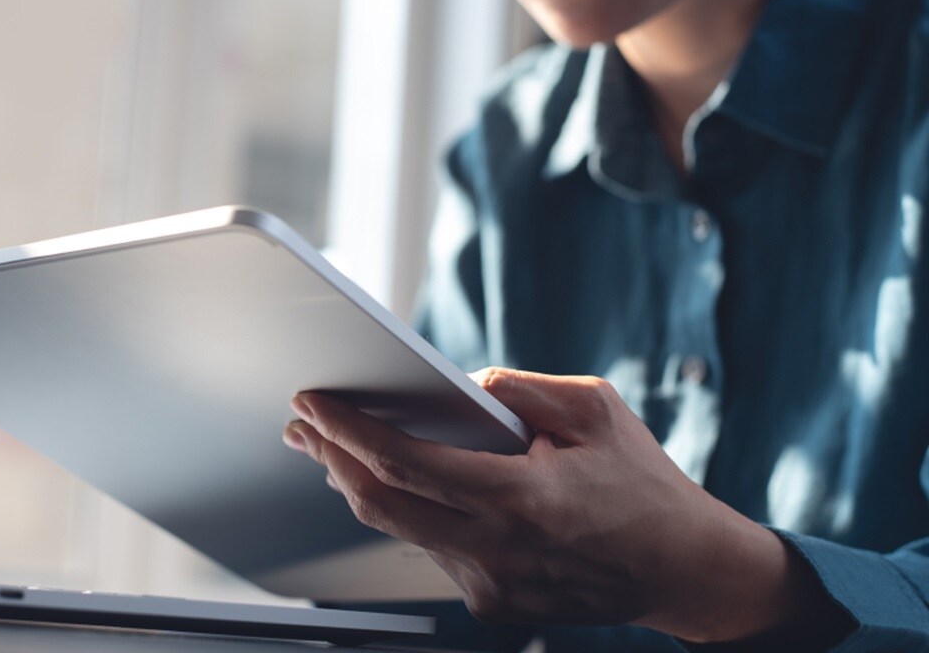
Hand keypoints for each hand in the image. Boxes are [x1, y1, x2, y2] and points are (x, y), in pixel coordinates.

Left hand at [282, 368, 829, 643]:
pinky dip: (410, 513)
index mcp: (520, 498)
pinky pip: (434, 549)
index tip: (314, 404)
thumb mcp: (594, 410)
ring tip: (339, 450)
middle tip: (303, 427)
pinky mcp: (492, 603)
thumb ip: (519, 388)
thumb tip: (460, 383)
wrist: (683, 569)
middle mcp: (497, 549)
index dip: (347, 431)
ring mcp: (491, 584)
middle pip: (380, 504)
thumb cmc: (643, 485)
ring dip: (365, 486)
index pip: (405, 463)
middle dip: (330, 459)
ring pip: (403, 529)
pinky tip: (401, 487)